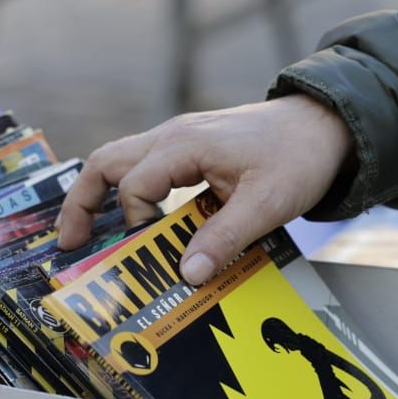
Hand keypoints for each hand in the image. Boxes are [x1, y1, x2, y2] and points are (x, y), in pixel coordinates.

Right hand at [57, 95, 352, 284]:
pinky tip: (142, 219)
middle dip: (81, 202)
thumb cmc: (298, 156)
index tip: (155, 249)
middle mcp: (173, 136)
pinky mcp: (193, 147)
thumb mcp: (266, 204)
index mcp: (185, 145)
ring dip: (103, 195)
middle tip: (70, 243)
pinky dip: (133, 191)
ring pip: (122, 160)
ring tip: (92, 233)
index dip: (138, 223)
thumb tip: (186, 275)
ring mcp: (181, 138)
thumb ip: (224, 238)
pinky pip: (147, 165)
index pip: (135, 186)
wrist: (326, 123)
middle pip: (106, 162)